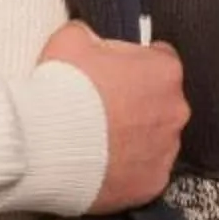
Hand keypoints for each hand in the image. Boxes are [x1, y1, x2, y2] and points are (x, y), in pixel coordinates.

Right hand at [42, 21, 186, 213]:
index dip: (136, 66)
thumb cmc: (61, 89)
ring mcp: (166, 149)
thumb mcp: (72, 39)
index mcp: (163, 71)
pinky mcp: (152, 182)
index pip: (161, 61)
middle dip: (137, 104)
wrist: (44, 143)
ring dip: (134, 138)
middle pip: (161, 102)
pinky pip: (145, 172)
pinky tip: (103, 165)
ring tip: (98, 141)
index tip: (117, 75)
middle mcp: (174, 110)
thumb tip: (92, 40)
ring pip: (155, 139)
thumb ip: (92, 36)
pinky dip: (128, 169)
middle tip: (102, 110)